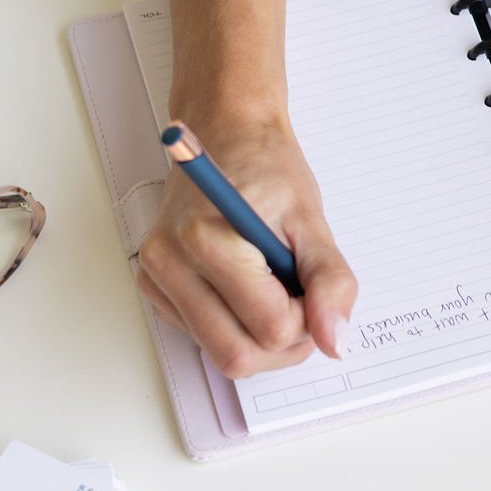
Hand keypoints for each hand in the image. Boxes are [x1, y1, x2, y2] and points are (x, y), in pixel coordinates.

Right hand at [136, 112, 356, 379]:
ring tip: (271, 284)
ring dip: (261, 336)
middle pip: (238, 357)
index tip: (312, 285)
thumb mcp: (310, 220)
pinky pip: (205, 338)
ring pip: (222, 355)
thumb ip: (329, 283)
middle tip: (300, 298)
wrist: (227, 134)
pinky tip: (246, 285)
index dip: (307, 318)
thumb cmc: (265, 167)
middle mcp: (169, 263)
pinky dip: (237, 325)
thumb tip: (335, 340)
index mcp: (205, 241)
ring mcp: (156, 279)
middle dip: (283, 341)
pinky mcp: (155, 289)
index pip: (271, 328)